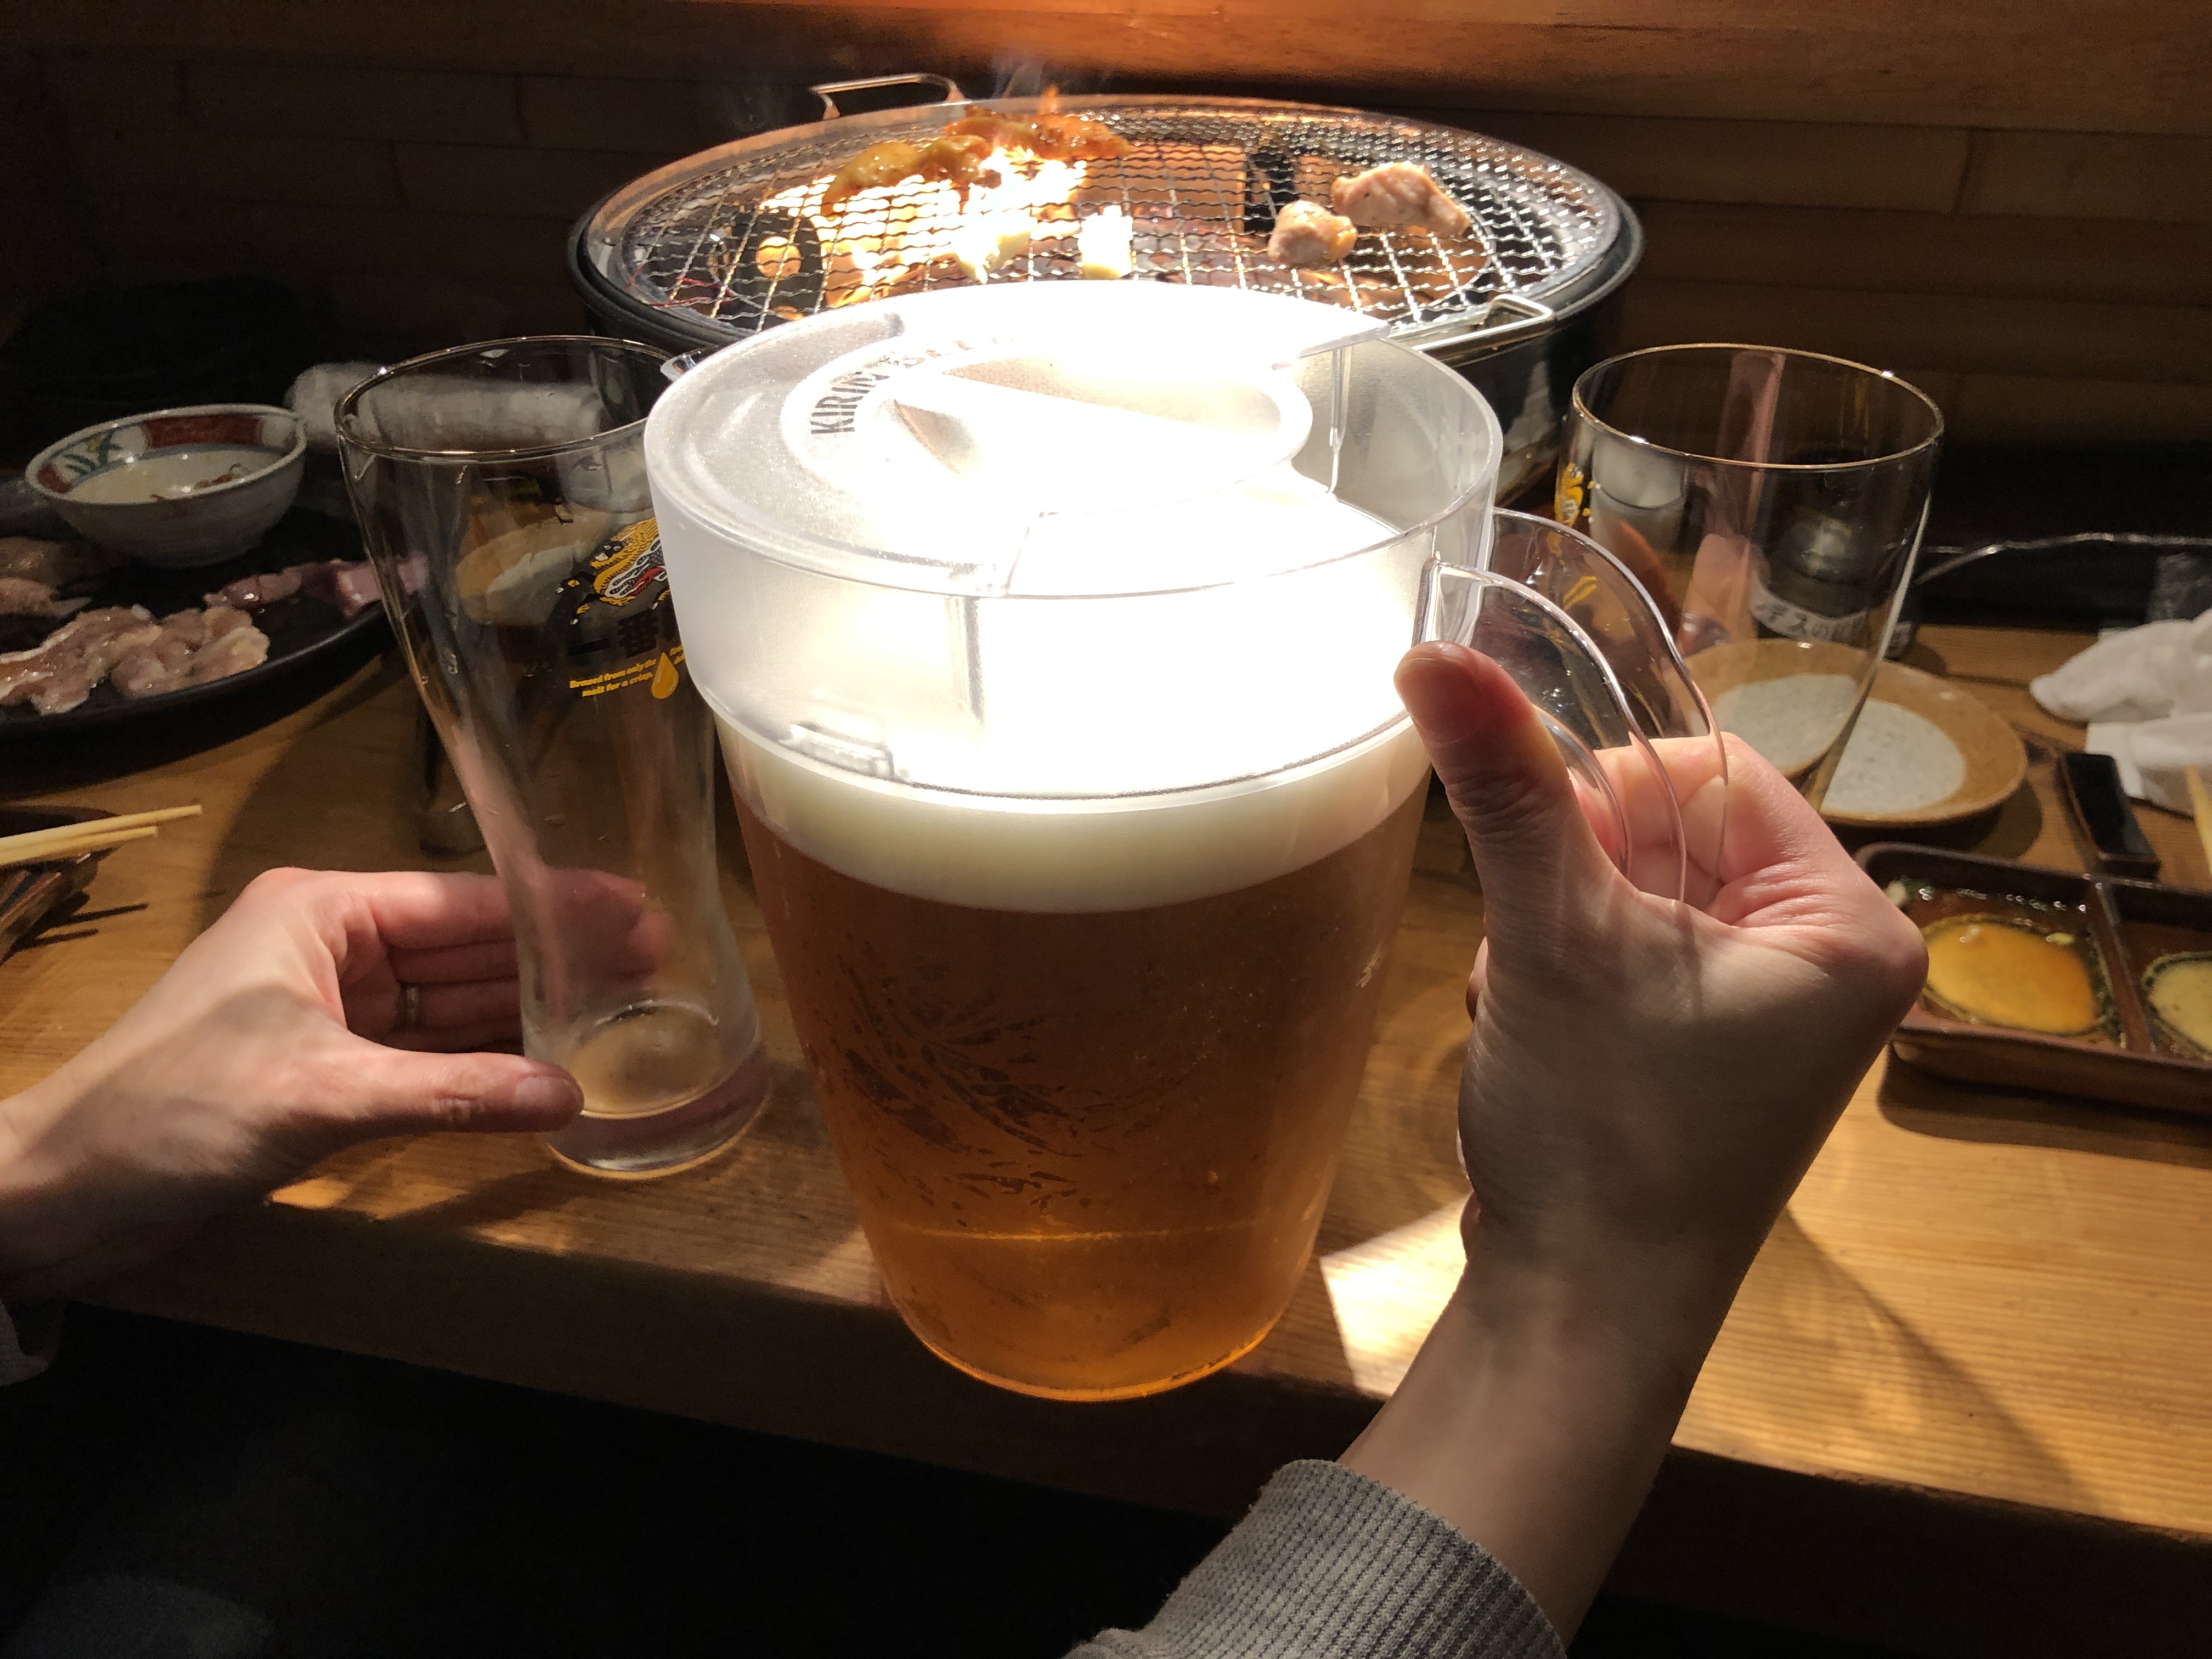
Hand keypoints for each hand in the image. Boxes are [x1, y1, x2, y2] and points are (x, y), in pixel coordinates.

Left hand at [0, 868, 582, 1303]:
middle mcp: (329, 949)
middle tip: (655, 961)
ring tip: (622, 1011)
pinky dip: (480, 1069)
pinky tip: (544, 1073)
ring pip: (451, 1006)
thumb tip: (571, 1098)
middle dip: (555, 957)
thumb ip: (453, 1093)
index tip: (634, 908)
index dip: (553, 907)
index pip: (462, 901)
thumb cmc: (172, 1110)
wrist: (61, 1189)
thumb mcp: (321, 1094)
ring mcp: (328, 1013)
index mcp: (321, 911)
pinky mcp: (323, 1074)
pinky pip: (424, 1060)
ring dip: (526, 1013)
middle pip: (466, 947)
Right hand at [1343, 643, 1925, 1632]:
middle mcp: (1832, 961)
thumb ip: (1509, 785)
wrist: (1582, 1310)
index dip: (1612, 802)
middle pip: (1671, 830)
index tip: (1557, 871)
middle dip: (1577, 878)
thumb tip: (1437, 651)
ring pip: (1633, 889)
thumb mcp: (1554, 934)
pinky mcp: (1713, 1051)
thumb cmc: (1604, 1129)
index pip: (1713, 771)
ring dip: (1556, 927)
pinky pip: (1631, 952)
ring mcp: (1772, 1012)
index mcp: (1850, 923)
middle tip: (1542, 957)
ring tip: (1538, 1007)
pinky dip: (1565, 973)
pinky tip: (1541, 1034)